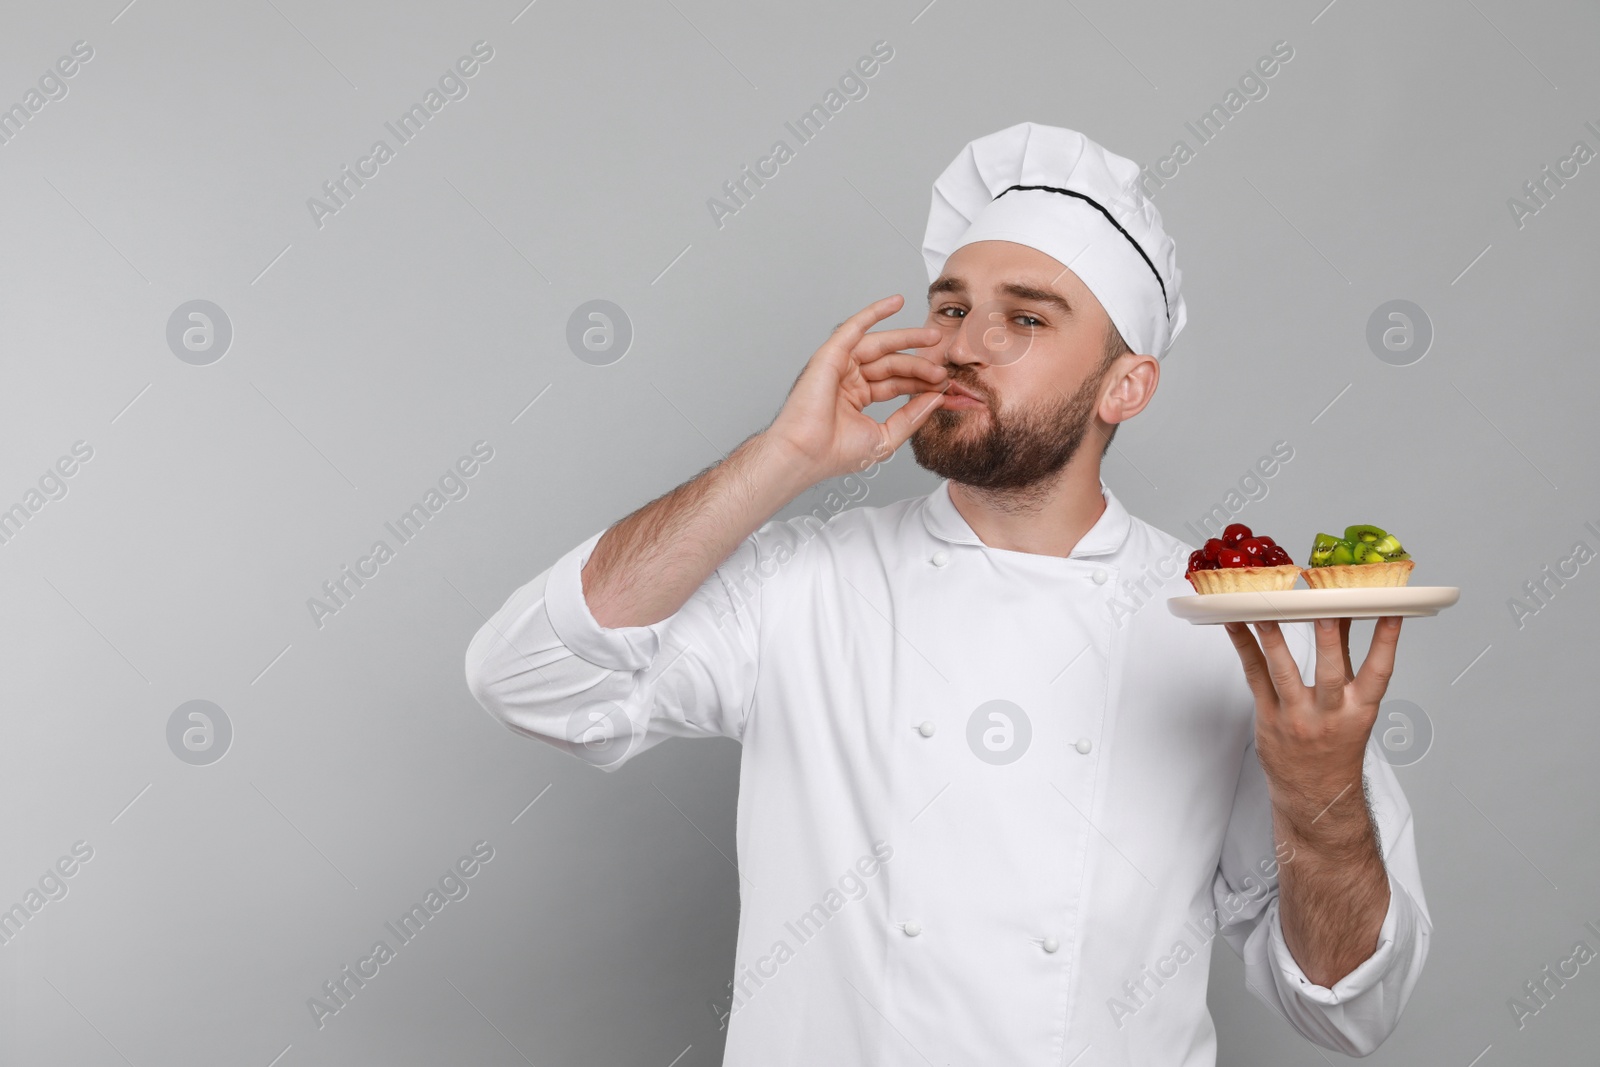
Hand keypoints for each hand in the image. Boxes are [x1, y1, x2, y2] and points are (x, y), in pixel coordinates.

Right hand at [763, 294, 946, 482]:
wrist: (807, 453)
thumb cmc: (835, 453)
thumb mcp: (886, 437)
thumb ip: (911, 417)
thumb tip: (936, 398)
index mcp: (857, 398)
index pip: (896, 384)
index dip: (920, 384)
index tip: (944, 387)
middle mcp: (848, 379)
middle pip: (891, 364)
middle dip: (919, 365)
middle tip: (942, 368)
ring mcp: (839, 365)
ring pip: (880, 345)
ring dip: (907, 339)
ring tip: (933, 338)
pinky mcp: (831, 354)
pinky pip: (856, 327)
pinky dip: (875, 312)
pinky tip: (897, 302)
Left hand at [1223, 616, 1402, 835]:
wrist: (1314, 794)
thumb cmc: (1336, 745)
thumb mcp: (1353, 706)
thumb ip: (1347, 658)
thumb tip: (1347, 615)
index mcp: (1359, 711)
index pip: (1379, 672)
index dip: (1387, 642)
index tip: (1390, 611)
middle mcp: (1329, 715)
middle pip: (1330, 672)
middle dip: (1328, 640)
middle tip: (1324, 607)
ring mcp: (1296, 717)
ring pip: (1284, 672)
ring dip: (1273, 639)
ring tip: (1264, 610)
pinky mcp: (1268, 718)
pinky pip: (1254, 677)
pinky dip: (1244, 648)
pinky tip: (1236, 624)